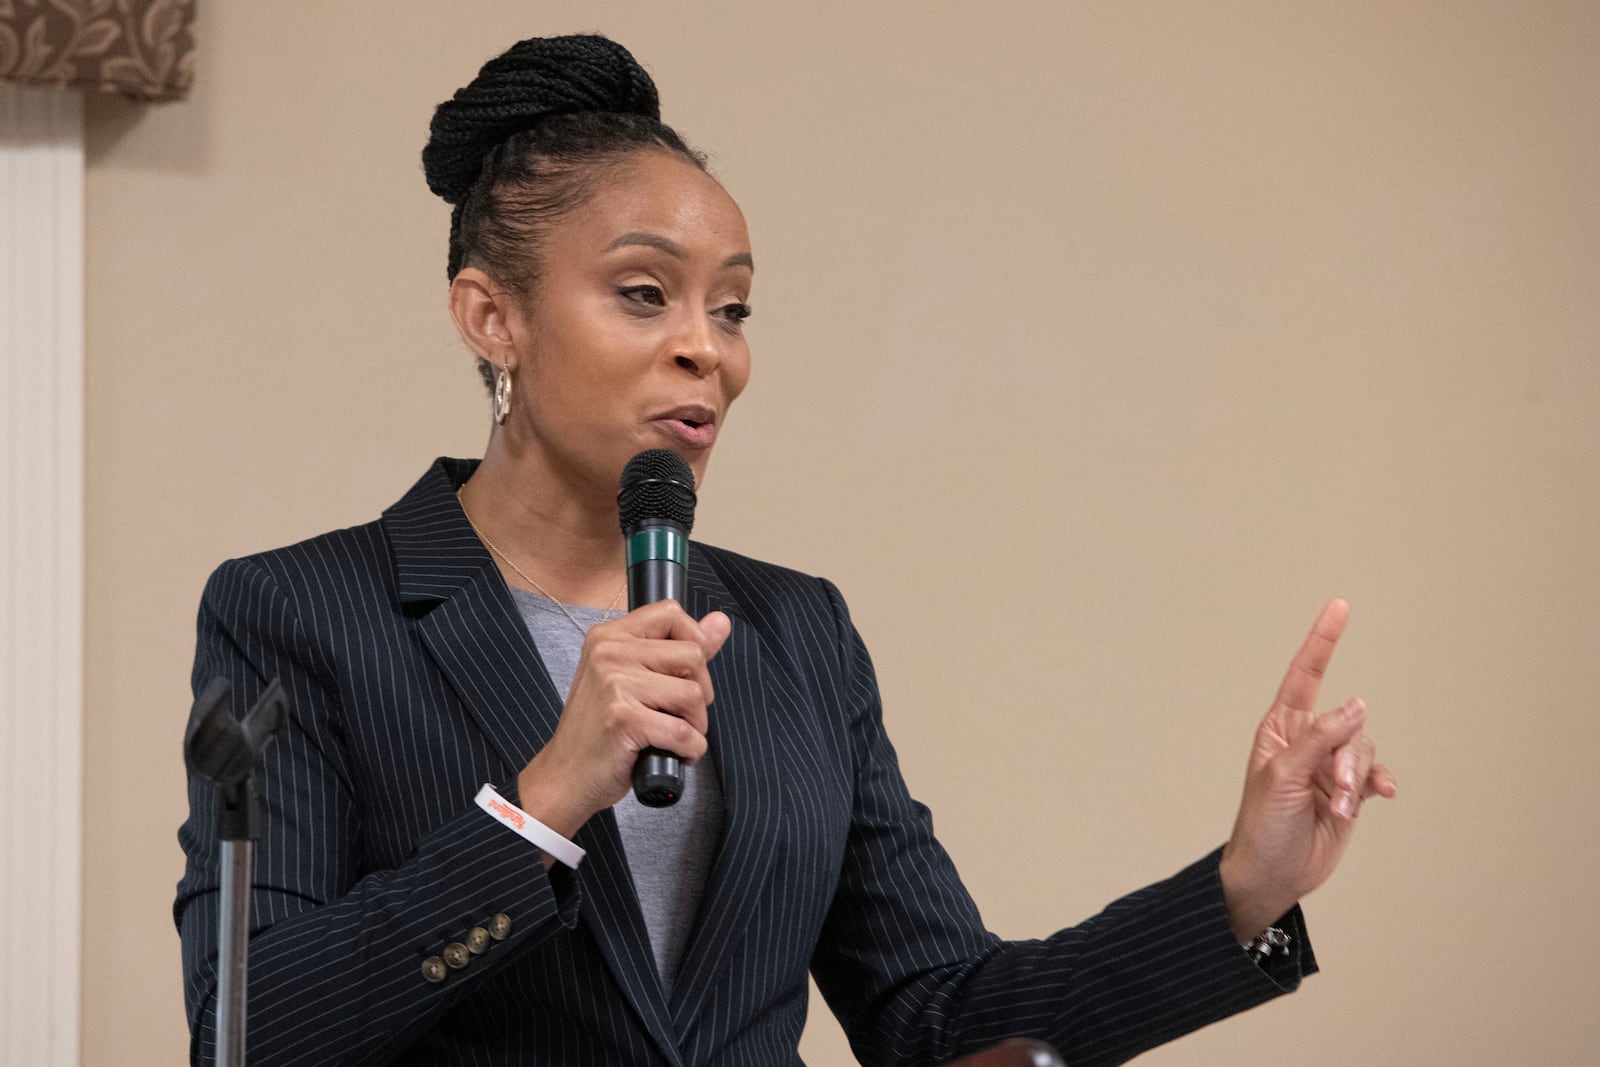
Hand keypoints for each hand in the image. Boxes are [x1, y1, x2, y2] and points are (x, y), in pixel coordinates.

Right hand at [516, 601, 731, 840]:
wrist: (564, 776)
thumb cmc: (599, 730)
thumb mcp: (630, 678)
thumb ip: (678, 648)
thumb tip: (721, 622)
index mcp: (608, 636)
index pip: (671, 613)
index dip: (694, 642)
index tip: (686, 673)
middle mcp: (609, 653)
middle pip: (692, 655)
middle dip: (700, 691)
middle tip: (678, 714)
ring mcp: (615, 684)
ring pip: (693, 694)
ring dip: (695, 725)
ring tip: (672, 736)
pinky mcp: (624, 719)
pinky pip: (684, 732)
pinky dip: (689, 750)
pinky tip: (672, 754)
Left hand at [1218, 598, 1396, 939]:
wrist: (1273, 874)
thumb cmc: (1262, 825)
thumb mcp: (1284, 776)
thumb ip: (1322, 739)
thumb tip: (1358, 705)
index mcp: (1281, 728)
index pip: (1306, 674)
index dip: (1323, 640)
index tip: (1340, 606)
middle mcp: (1308, 740)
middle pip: (1348, 723)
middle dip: (1347, 758)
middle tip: (1334, 792)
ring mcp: (1330, 765)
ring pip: (1364, 749)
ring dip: (1356, 780)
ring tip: (1339, 806)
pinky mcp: (1349, 790)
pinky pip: (1376, 774)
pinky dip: (1376, 785)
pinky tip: (1378, 798)